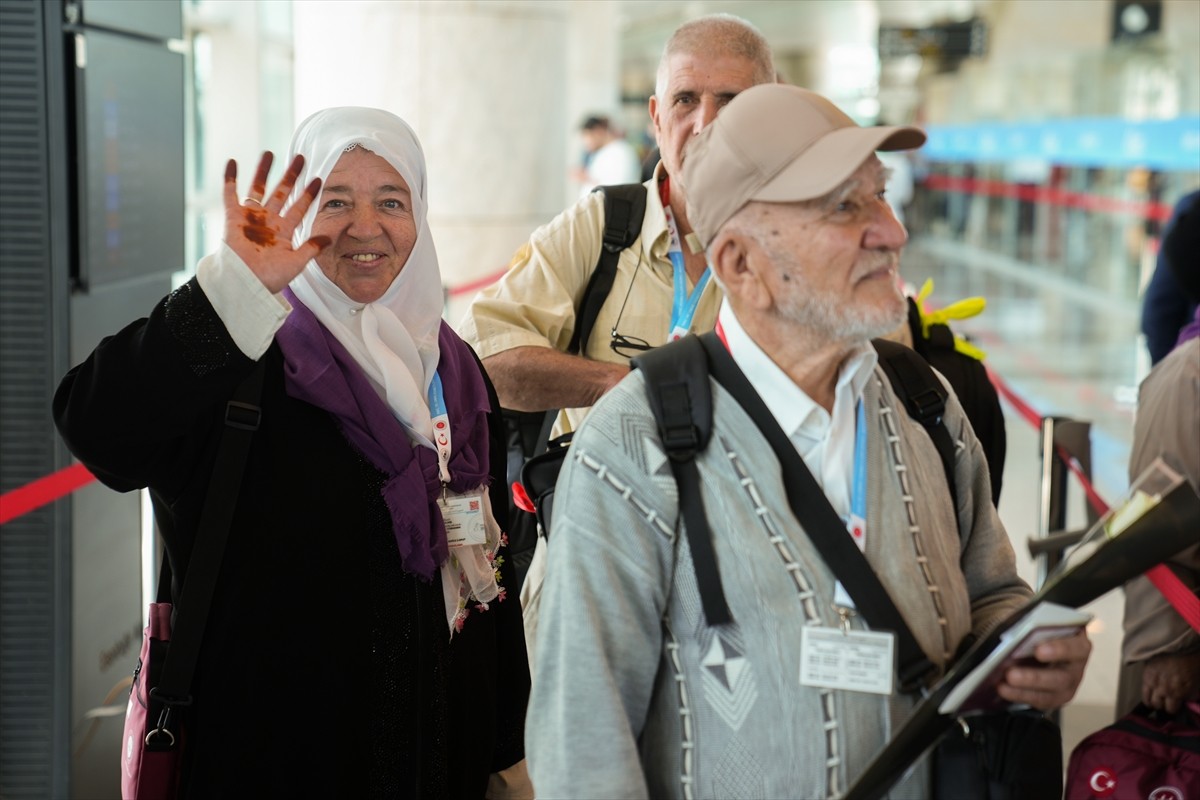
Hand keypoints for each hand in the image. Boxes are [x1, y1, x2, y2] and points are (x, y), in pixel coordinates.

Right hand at [223, 152, 329, 293]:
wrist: (245, 282)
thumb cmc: (270, 277)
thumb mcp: (297, 262)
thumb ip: (312, 248)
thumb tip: (330, 237)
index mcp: (283, 231)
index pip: (299, 208)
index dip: (309, 194)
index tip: (318, 180)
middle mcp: (268, 221)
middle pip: (282, 192)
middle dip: (291, 176)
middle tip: (300, 158)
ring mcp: (250, 218)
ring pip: (258, 188)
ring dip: (264, 171)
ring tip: (269, 153)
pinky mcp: (232, 217)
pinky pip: (230, 194)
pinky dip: (230, 178)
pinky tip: (233, 162)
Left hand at [996, 629, 1091, 710]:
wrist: (1049, 645)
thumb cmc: (1045, 631)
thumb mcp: (1045, 624)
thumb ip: (1033, 626)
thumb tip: (1012, 630)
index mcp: (1079, 645)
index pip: (1077, 648)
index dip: (1059, 649)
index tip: (1039, 651)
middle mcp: (1076, 668)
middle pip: (1061, 678)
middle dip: (1033, 677)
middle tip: (1010, 674)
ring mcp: (1067, 686)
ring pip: (1049, 694)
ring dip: (1023, 690)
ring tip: (1002, 686)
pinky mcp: (1054, 698)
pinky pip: (1038, 701)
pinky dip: (1018, 696)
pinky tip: (1003, 690)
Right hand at [1141, 652, 1199, 713]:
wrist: (1177, 642)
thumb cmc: (1189, 658)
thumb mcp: (1197, 679)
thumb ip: (1192, 692)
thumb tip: (1188, 698)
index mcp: (1178, 691)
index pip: (1172, 710)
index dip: (1175, 709)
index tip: (1176, 706)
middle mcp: (1164, 689)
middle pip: (1159, 706)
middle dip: (1164, 706)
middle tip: (1168, 703)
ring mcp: (1153, 682)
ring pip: (1149, 701)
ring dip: (1154, 702)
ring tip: (1158, 701)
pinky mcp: (1146, 675)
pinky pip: (1143, 691)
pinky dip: (1147, 695)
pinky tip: (1151, 694)